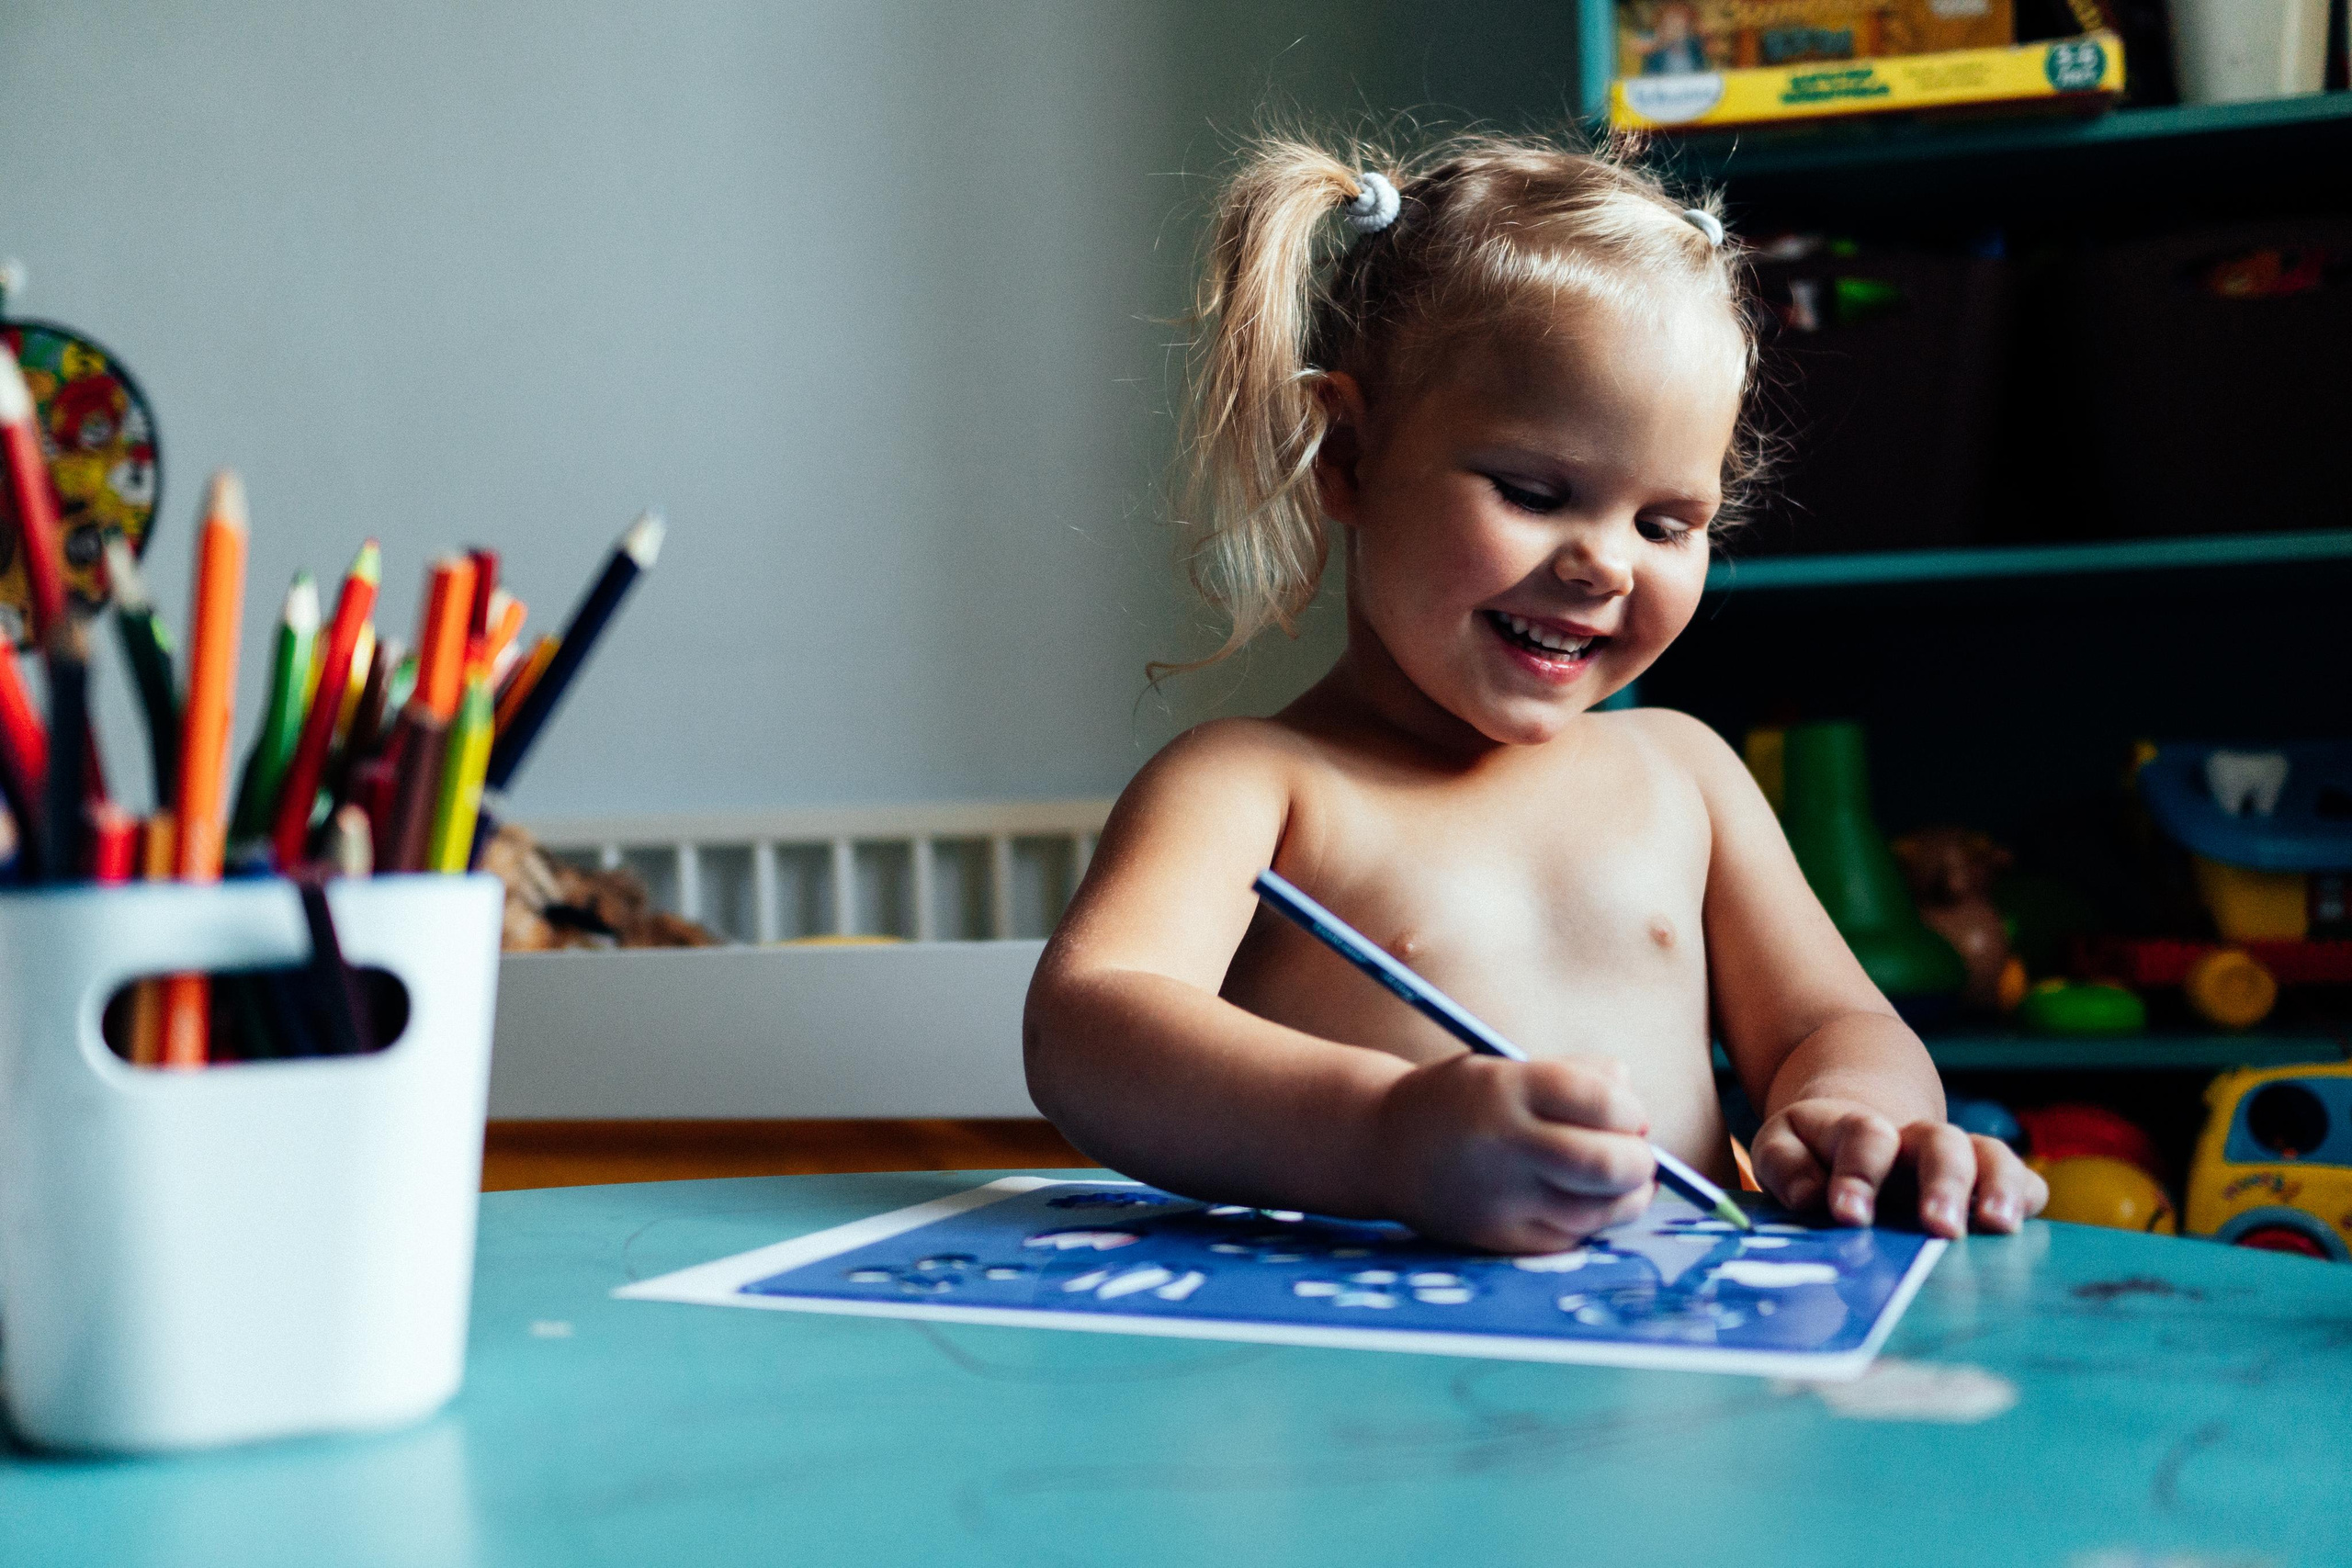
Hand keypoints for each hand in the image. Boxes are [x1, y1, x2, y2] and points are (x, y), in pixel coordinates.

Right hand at [1372, 1053, 1655, 1252]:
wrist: (1382, 1148)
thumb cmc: (1461, 1101)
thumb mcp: (1507, 1067)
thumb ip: (1577, 1076)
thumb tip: (1634, 1106)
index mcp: (1507, 1088)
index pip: (1602, 1100)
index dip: (1630, 1110)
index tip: (1626, 1113)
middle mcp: (1505, 1144)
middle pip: (1609, 1165)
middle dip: (1639, 1160)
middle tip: (1634, 1152)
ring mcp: (1502, 1199)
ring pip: (1602, 1210)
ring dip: (1626, 1195)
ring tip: (1613, 1177)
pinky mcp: (1501, 1239)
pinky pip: (1574, 1237)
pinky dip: (1593, 1219)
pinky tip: (1580, 1199)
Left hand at [1751, 1097, 2048, 1237]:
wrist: (1858, 1131)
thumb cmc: (1814, 1152)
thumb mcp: (1783, 1146)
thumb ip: (1785, 1165)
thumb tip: (1811, 1195)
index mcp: (1859, 1130)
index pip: (1866, 1138)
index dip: (1859, 1173)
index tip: (1850, 1214)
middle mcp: (1916, 1141)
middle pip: (1940, 1143)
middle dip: (1942, 1183)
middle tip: (1938, 1228)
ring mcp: (1957, 1159)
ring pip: (1988, 1156)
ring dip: (1998, 1188)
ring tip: (1998, 1227)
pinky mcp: (1988, 1182)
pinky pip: (2021, 1181)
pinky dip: (2025, 1198)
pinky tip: (2021, 1230)